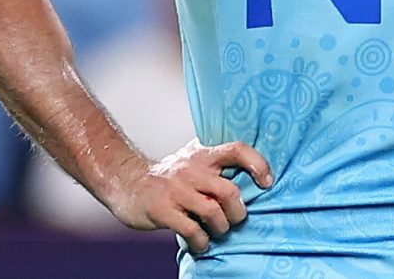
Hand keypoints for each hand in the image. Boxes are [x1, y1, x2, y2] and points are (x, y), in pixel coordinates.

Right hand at [103, 139, 272, 254]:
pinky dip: (202, 241)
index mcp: (203, 154)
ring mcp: (176, 190)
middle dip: (238, 211)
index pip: (237, 149)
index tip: (267, 182)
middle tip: (237, 219)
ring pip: (212, 211)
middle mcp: (191, 169)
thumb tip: (250, 183)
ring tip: (219, 231)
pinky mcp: (162, 210)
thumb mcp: (192, 160)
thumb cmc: (168, 176)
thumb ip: (215, 166)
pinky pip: (191, 229)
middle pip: (228, 190)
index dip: (257, 164)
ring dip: (222, 227)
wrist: (126, 182)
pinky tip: (201, 243)